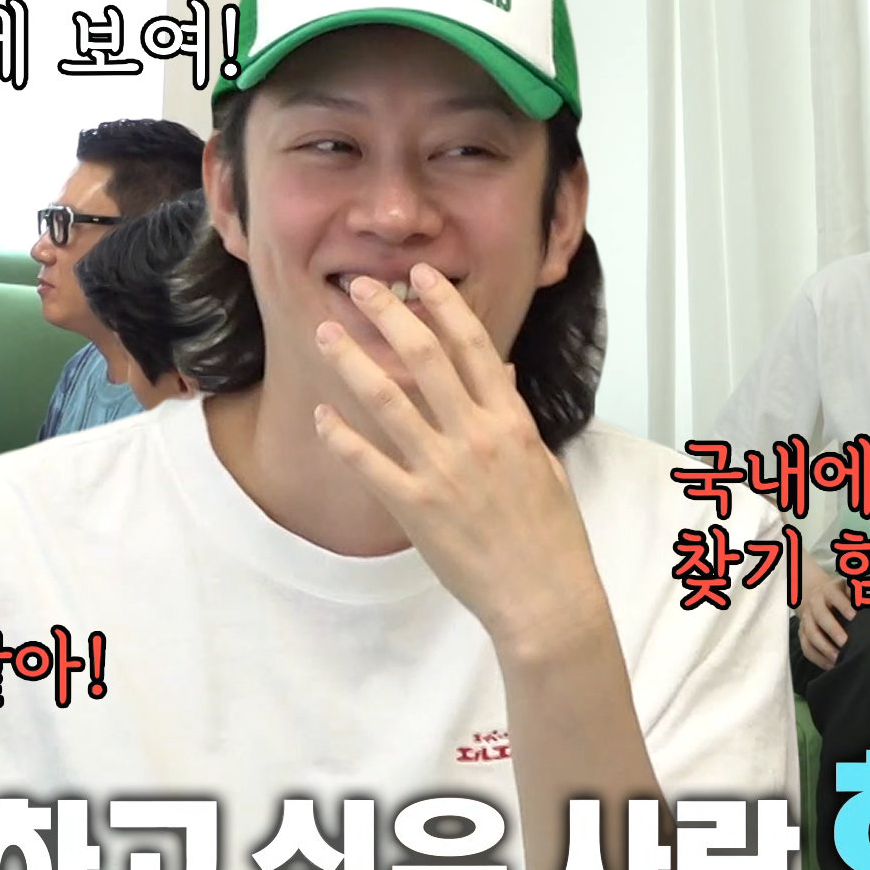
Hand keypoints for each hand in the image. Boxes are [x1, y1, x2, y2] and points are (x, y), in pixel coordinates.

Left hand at [312, 265, 604, 645]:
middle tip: (360, 286)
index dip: (444, 303)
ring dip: (351, 361)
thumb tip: (500, 371)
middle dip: (389, 314)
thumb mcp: (542, 462)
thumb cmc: (549, 533)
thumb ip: (514, 415)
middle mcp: (475, 436)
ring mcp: (442, 470)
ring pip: (387, 400)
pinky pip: (367, 463)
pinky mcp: (415, 507)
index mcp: (510, 421)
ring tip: (326, 334)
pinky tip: (321, 415)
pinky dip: (340, 436)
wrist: (543, 595)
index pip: (473, 345)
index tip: (421, 275)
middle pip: (425, 357)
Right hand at [796, 561, 856, 669]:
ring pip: (811, 634)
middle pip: (820, 616)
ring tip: (838, 658)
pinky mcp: (802, 633)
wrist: (818, 596)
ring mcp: (807, 619)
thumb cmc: (843, 596)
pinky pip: (806, 647)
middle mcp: (815, 603)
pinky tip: (832, 666)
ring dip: (824, 647)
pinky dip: (818, 658)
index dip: (843, 605)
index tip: (854, 616)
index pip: (834, 596)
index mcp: (829, 590)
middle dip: (832, 630)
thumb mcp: (850, 588)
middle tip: (845, 642)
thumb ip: (860, 593)